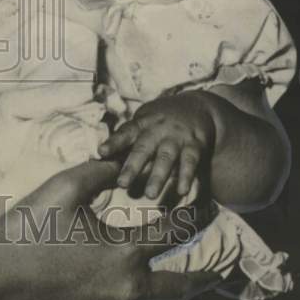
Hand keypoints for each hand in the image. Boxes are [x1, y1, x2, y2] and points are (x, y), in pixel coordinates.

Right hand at [0, 161, 219, 299]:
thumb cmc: (25, 233)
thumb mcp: (60, 189)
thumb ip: (98, 173)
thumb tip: (120, 164)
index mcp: (124, 251)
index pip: (174, 232)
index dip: (195, 216)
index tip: (208, 208)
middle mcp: (128, 291)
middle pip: (182, 288)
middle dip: (207, 277)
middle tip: (222, 272)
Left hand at [98, 95, 216, 199]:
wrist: (198, 104)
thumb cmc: (161, 118)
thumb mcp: (144, 120)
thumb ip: (128, 137)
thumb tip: (103, 157)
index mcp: (142, 123)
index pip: (125, 132)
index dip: (114, 142)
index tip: (101, 152)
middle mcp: (158, 129)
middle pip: (143, 148)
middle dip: (132, 166)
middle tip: (122, 184)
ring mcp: (176, 137)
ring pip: (166, 158)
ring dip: (158, 176)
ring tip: (149, 194)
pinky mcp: (195, 145)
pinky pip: (190, 162)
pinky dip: (186, 176)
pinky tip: (181, 191)